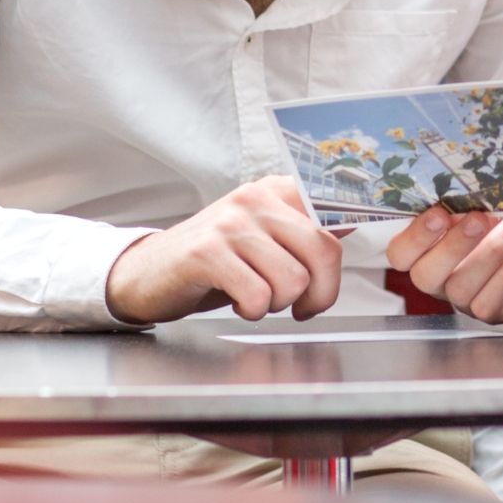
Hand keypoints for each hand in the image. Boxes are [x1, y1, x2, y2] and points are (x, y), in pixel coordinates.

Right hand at [106, 175, 342, 323]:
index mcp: (275, 191)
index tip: (323, 288)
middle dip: (318, 294)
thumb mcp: (264, 238)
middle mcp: (255, 199)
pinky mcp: (207, 252)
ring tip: (256, 297)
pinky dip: (253, 311)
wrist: (148, 273)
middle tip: (299, 308)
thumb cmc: (214, 262)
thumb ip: (304, 231)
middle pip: (324, 251)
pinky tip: (237, 302)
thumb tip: (354, 221)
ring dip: (278, 304)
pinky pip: (258, 296)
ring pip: (293, 279)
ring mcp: (230, 223)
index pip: (335, 218)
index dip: (337, 264)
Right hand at [382, 206, 502, 322]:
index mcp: (432, 246)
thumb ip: (468, 195)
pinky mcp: (498, 311)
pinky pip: (487, 305)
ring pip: (459, 289)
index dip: (414, 237)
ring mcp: (468, 298)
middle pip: (424, 276)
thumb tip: (457, 182)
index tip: (440, 213)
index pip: (401, 253)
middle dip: (452, 246)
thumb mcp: (495, 197)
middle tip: (479, 219)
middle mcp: (443, 277)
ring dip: (489, 254)